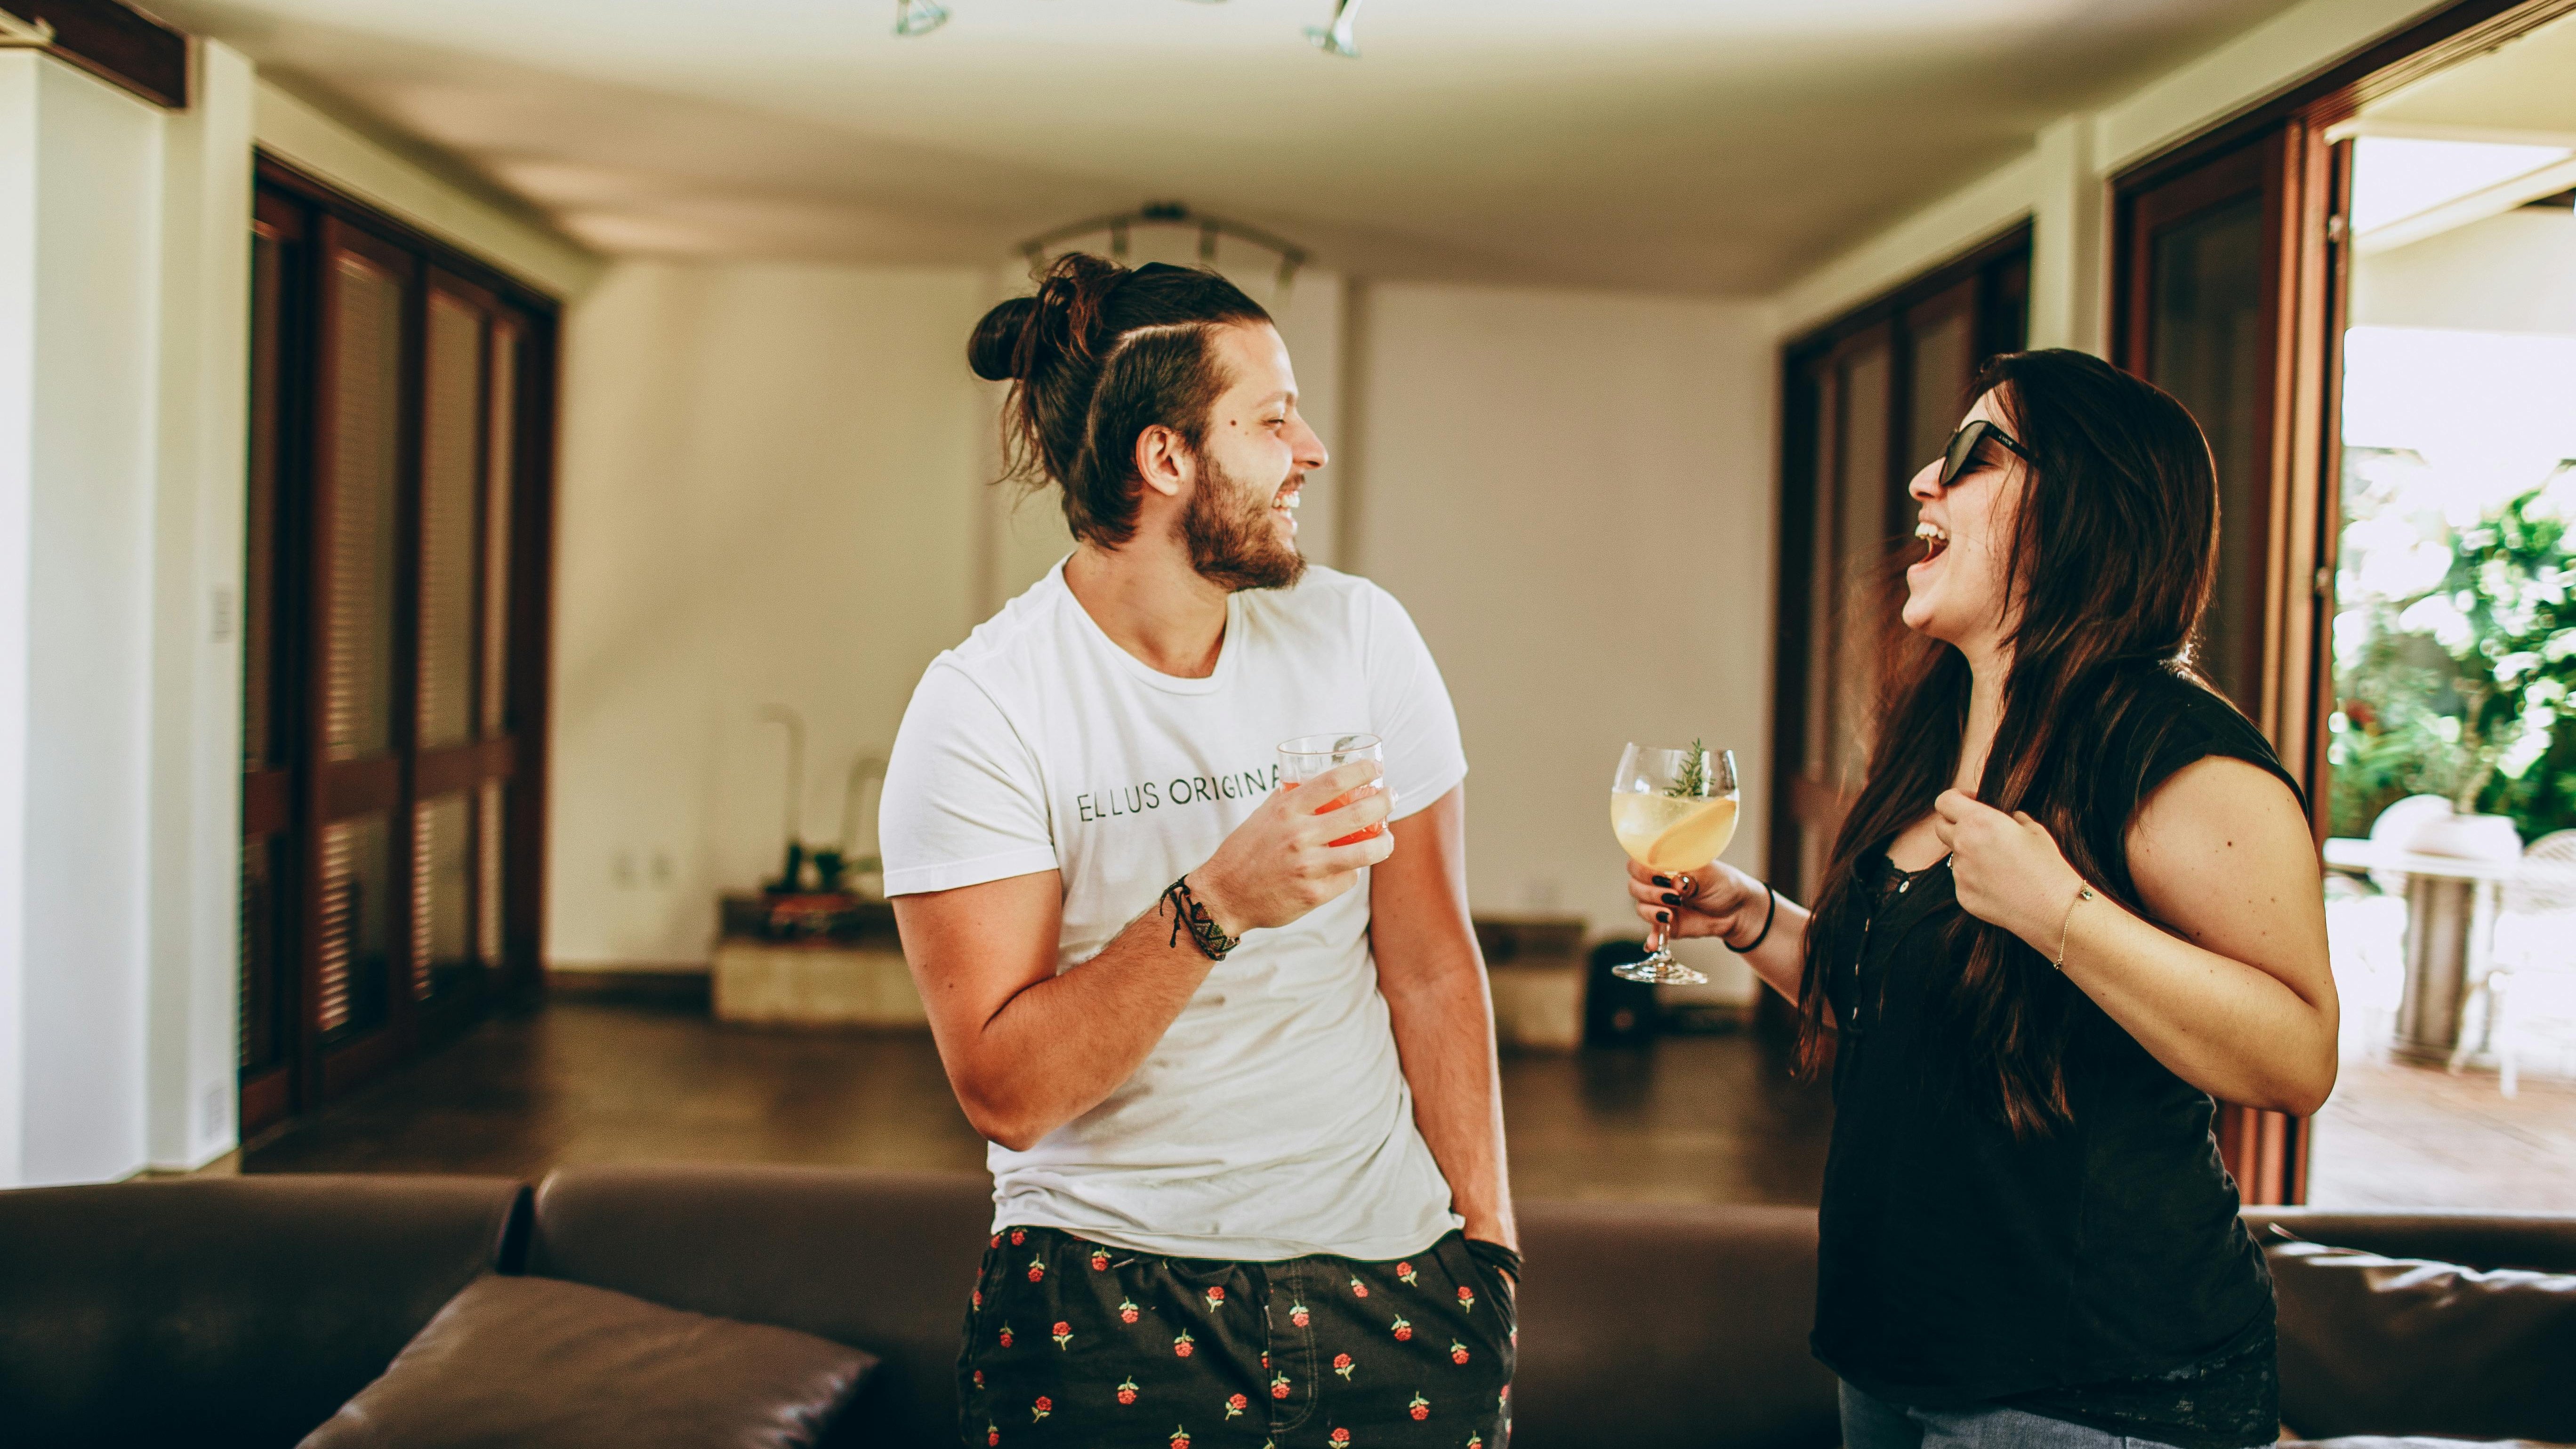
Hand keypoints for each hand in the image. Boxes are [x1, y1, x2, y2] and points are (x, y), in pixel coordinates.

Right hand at [1188, 760, 1395, 935]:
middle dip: (1384, 802)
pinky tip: (1351, 867)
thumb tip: (1315, 782)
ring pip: (1365, 852)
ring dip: (1385, 843)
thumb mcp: (1262, 815)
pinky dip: (1352, 871)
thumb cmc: (1244, 851)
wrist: (1224, 895)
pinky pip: (1348, 879)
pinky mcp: (1314, 894)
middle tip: (1391, 797)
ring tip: (1387, 838)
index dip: (1362, 771)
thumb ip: (1288, 799)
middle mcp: (1299, 836)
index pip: (1333, 781)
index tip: (1376, 768)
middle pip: (1358, 813)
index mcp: (1286, 810)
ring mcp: (1308, 866)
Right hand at [1627, 858, 1768, 947]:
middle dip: (1650, 892)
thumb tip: (1676, 882)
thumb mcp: (1708, 873)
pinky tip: (1653, 944)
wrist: (1737, 910)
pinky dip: (1651, 938)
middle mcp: (1658, 884)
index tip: (1661, 876)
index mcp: (1665, 865)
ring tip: (1671, 914)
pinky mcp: (1666, 925)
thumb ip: (1689, 875)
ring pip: (1641, 908)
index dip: (1643, 869)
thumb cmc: (1722, 884)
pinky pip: (1652, 932)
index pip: (1638, 863)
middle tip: (1674, 896)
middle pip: (1634, 886)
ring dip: (1652, 911)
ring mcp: (1660, 905)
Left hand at [1931, 789, 2085, 942]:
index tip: (1972, 801)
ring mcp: (1960, 873)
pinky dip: (1976, 878)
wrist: (2054, 908)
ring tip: (2000, 864)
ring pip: (1956, 856)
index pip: (1945, 801)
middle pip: (1941, 827)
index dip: (1956, 798)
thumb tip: (2006, 817)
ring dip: (1970, 854)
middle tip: (1980, 831)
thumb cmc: (2048, 864)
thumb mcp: (2033, 829)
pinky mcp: (1962, 895)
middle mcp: (1962, 845)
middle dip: (1956, 824)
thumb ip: (2010, 818)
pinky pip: (1963, 880)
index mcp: (1978, 822)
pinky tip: (2000, 885)